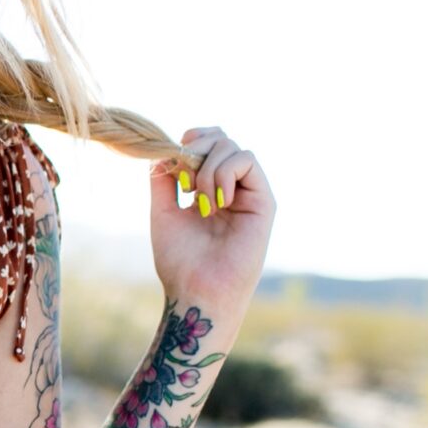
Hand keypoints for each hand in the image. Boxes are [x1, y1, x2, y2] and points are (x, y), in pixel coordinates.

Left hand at [149, 127, 275, 324]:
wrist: (197, 290)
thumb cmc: (180, 260)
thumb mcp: (163, 211)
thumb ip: (163, 179)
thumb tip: (163, 150)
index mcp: (209, 188)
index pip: (207, 142)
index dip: (189, 141)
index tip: (172, 166)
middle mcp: (232, 187)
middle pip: (220, 137)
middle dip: (196, 149)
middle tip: (185, 184)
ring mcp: (249, 193)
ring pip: (232, 146)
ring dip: (207, 169)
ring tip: (201, 203)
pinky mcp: (264, 201)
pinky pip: (246, 160)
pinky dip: (223, 174)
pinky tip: (216, 203)